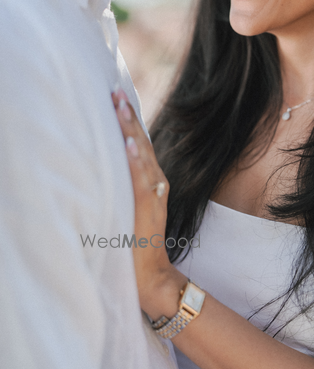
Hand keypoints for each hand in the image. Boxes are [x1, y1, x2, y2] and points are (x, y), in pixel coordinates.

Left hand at [112, 89, 184, 317]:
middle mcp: (155, 184)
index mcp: (148, 182)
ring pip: (143, 155)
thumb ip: (124, 190)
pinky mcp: (148, 209)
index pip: (138, 146)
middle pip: (140, 143)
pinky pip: (143, 180)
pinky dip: (137, 161)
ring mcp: (153, 196)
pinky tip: (129, 144)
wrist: (152, 276)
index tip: (116, 98)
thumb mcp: (127, 210)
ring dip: (131, 130)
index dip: (128, 122)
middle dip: (127, 117)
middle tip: (114, 92)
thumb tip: (105, 170)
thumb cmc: (135, 245)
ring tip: (120, 107)